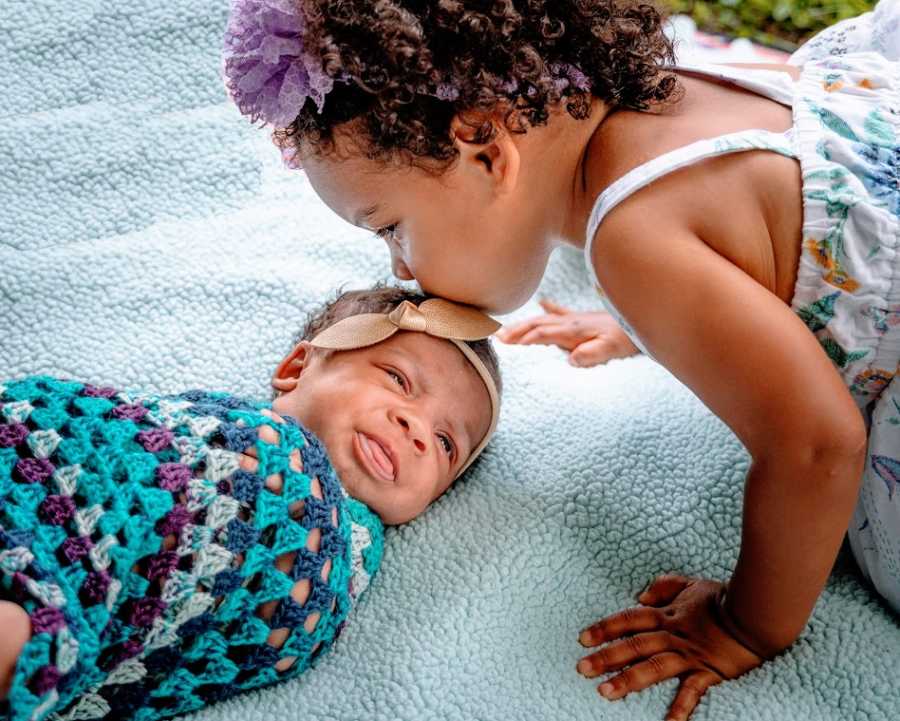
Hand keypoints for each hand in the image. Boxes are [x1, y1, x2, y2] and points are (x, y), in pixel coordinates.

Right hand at [496, 299, 639, 366]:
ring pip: (543, 319)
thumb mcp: (612, 350)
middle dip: (516, 330)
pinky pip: (561, 312)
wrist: (642, 321)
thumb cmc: (628, 339)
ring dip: (524, 323)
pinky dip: (549, 308)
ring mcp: (575, 319)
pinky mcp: (583, 318)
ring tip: (505, 328)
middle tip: (496, 337)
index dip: (525, 338)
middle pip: (537, 325)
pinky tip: (542, 303)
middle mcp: (571, 322)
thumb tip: (572, 359)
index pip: (543, 333)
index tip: (508, 344)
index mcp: (574, 331)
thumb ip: (592, 354)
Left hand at [576, 575, 763, 720]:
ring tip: (606, 692)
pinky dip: (681, 708)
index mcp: (667, 615)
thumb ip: (664, 586)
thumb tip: (640, 595)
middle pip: (634, 645)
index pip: (629, 619)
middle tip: (582, 669)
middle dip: (606, 657)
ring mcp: (689, 654)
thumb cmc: (725, 597)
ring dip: (629, 680)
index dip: (605, 628)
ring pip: (653, 667)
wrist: (756, 611)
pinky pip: (691, 692)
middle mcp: (673, 635)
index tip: (583, 638)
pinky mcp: (709, 672)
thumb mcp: (691, 583)